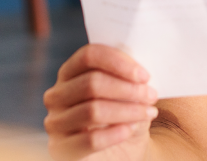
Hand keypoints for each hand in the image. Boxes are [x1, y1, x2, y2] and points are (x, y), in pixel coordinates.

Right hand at [44, 44, 159, 159]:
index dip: (117, 62)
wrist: (119, 152)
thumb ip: (126, 75)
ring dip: (127, 111)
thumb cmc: (122, 116)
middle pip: (91, 83)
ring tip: (148, 113)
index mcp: (69, 73)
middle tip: (151, 95)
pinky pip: (89, 140)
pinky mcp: (60, 149)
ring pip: (92, 110)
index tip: (144, 75)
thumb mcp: (126, 92)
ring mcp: (55, 123)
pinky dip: (114, 134)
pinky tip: (130, 130)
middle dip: (127, 89)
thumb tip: (137, 64)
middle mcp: (56, 95)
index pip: (88, 56)